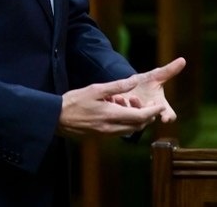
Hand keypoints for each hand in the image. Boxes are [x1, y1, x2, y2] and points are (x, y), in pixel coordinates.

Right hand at [56, 57, 185, 139]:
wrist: (57, 118)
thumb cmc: (75, 101)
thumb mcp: (96, 89)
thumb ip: (117, 86)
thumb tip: (134, 81)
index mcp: (112, 115)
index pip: (141, 117)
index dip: (153, 111)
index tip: (160, 105)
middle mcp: (112, 128)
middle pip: (138, 125)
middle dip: (147, 115)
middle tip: (146, 103)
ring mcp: (106, 134)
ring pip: (130, 129)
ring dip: (135, 119)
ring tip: (129, 104)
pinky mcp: (101, 136)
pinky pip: (120, 131)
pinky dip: (125, 122)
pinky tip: (116, 110)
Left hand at [107, 57, 185, 123]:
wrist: (129, 87)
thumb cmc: (146, 83)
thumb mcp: (156, 75)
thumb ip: (169, 70)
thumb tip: (183, 59)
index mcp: (159, 105)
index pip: (168, 114)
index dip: (168, 116)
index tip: (165, 118)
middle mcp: (149, 114)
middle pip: (149, 117)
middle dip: (142, 108)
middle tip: (134, 98)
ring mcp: (136, 117)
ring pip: (134, 118)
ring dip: (128, 108)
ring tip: (120, 97)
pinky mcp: (125, 117)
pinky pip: (121, 117)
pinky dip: (117, 108)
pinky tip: (112, 99)